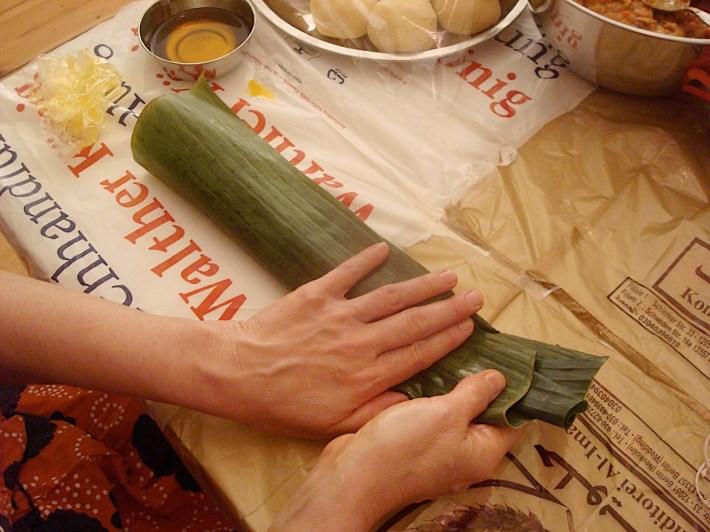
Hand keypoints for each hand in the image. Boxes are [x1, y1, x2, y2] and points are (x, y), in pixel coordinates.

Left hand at [197, 242, 484, 437]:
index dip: (448, 338)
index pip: (419, 353)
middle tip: (475, 297)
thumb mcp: (332, 425)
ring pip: (391, 296)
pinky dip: (366, 259)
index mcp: (368, 375)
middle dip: (449, 309)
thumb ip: (376, 413)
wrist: (238, 374)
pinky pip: (347, 273)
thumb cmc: (284, 405)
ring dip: (423, 285)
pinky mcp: (317, 295)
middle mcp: (362, 342)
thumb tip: (412, 401)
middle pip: (415, 322)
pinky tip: (385, 248)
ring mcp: (340, 315)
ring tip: (448, 276)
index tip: (469, 327)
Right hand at [271, 370, 523, 530]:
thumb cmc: (405, 445)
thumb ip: (475, 394)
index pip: (514, 419)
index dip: (514, 388)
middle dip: (482, 382)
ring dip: (455, 386)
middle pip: (485, 413)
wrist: (353, 474)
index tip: (508, 355)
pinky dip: (433, 395)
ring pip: (456, 412)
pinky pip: (433, 415)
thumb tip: (501, 378)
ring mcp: (440, 449)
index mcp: (484, 453)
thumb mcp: (446, 413)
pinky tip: (428, 369)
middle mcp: (466, 454)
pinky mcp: (416, 442)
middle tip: (478, 345)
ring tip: (455, 350)